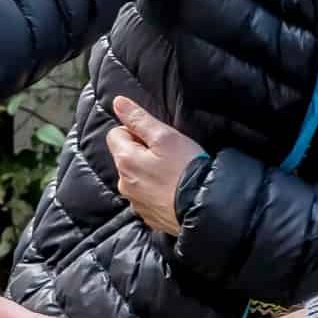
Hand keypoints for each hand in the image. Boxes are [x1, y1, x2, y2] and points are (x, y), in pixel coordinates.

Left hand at [106, 96, 203, 235]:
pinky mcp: (146, 214)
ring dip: (148, 171)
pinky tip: (172, 188)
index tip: (156, 138)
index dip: (135, 130)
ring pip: (135, 176)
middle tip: (168, 154)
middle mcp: (123, 183)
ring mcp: (134, 201)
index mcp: (125, 160)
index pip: (115, 134)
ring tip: (172, 172)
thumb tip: (117, 102)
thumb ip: (138, 119)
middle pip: (124, 156)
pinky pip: (145, 194)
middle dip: (141, 151)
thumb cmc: (186, 169)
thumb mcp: (165, 136)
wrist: (203, 208)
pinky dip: (155, 189)